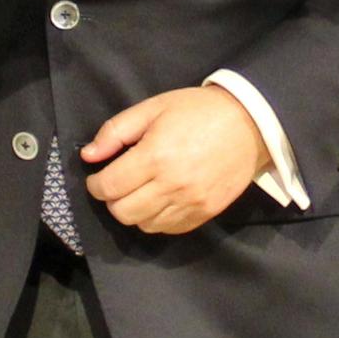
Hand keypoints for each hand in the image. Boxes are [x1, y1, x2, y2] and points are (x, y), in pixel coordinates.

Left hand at [80, 82, 271, 237]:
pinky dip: (157, 219)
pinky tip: (160, 201)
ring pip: (144, 225)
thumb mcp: (153, 108)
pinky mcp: (205, 213)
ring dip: (134, 211)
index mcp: (154, 156)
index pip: (109, 187)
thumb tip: (89, 155)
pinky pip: (169, 229)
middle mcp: (171, 185)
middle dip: (112, 200)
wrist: (249, 124)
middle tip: (118, 185)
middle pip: (122, 212)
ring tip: (140, 192)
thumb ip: (116, 131)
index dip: (96, 184)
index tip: (98, 177)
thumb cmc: (198, 111)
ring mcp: (190, 202)